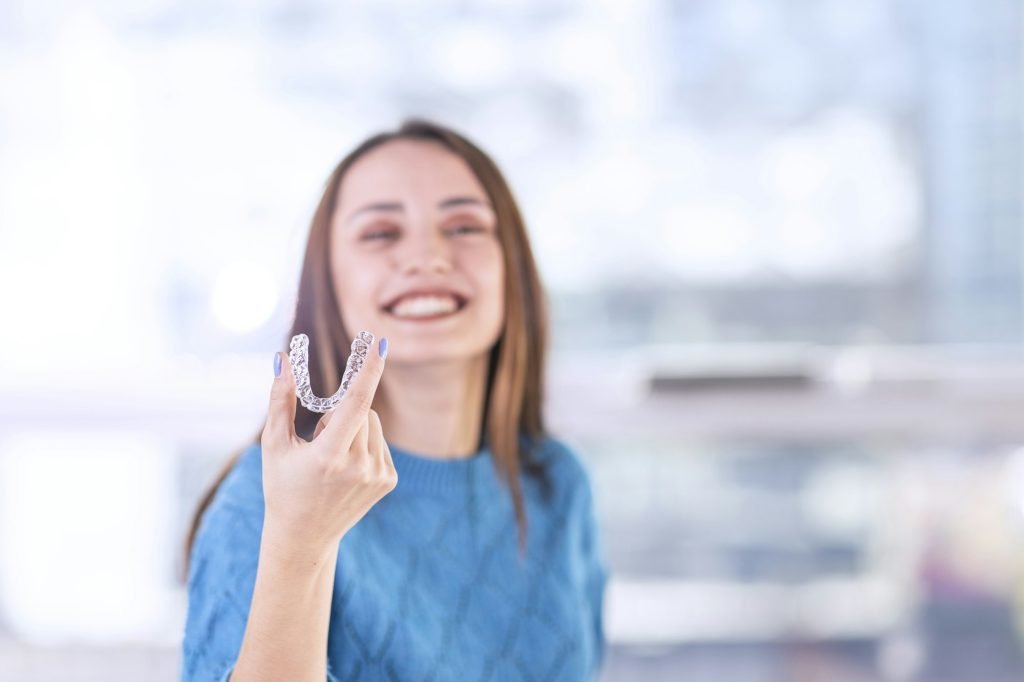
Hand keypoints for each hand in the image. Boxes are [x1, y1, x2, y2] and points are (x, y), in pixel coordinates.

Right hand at [260, 334, 395, 553]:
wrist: (303, 536)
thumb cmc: (282, 486)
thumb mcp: (274, 444)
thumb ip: (280, 399)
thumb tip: (282, 358)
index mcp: (328, 457)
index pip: (357, 403)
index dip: (369, 370)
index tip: (379, 343)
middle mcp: (359, 467)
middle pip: (362, 410)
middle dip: (341, 412)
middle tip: (318, 439)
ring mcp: (377, 475)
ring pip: (373, 423)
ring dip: (354, 427)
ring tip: (331, 457)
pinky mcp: (389, 480)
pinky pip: (380, 441)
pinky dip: (364, 443)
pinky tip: (346, 468)